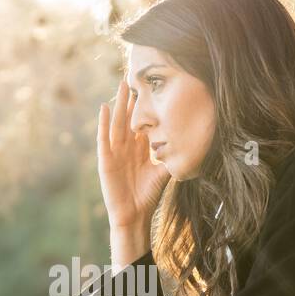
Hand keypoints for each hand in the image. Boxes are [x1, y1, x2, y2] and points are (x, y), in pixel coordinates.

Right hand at [98, 76, 170, 230]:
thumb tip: (191, 146)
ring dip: (119, 105)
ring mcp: (115, 153)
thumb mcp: (164, 173)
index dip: (145, 109)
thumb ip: (172, 158)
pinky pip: (104, 138)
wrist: (135, 216)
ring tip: (122, 86)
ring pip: (117, 123)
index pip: (142, 125)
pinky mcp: (106, 160)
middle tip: (134, 79)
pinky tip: (104, 107)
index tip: (151, 91)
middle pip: (128, 120)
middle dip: (131, 101)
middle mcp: (126, 149)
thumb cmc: (148, 197)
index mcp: (139, 151)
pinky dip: (103, 123)